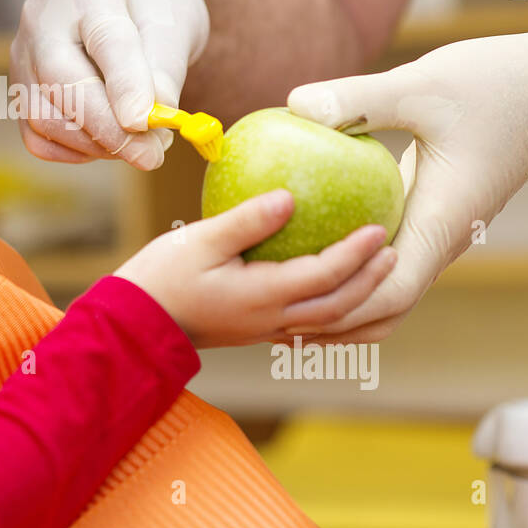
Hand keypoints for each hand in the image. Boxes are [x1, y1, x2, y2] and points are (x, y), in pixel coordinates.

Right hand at [9, 0, 209, 169]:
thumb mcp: (177, 19)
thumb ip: (165, 68)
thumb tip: (148, 123)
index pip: (104, 37)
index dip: (124, 84)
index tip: (143, 123)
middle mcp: (40, 16)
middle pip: (60, 80)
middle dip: (107, 127)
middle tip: (151, 155)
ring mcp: (23, 54)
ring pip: (44, 116)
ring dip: (95, 143)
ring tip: (141, 144)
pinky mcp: (20, 89)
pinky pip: (38, 136)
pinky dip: (76, 150)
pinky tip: (110, 143)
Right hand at [112, 189, 397, 349]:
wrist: (132, 327)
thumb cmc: (160, 279)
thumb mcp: (199, 241)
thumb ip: (246, 221)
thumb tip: (289, 197)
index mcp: (261, 297)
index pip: (324, 276)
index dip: (356, 254)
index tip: (379, 227)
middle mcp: (271, 320)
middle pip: (338, 307)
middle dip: (371, 281)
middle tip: (394, 249)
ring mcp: (264, 330)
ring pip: (327, 321)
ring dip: (358, 297)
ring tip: (376, 269)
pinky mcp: (255, 330)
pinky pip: (308, 325)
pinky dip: (333, 309)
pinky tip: (335, 290)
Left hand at [279, 27, 527, 343]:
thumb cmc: (499, 83)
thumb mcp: (426, 85)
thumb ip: (362, 99)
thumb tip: (294, 106)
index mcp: (440, 224)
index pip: (387, 293)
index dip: (336, 309)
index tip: (284, 306)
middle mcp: (439, 240)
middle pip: (379, 309)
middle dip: (326, 320)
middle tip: (262, 315)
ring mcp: (435, 231)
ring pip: (383, 289)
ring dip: (336, 299)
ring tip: (275, 292)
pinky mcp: (429, 214)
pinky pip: (383, 253)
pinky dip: (345, 260)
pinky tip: (301, 237)